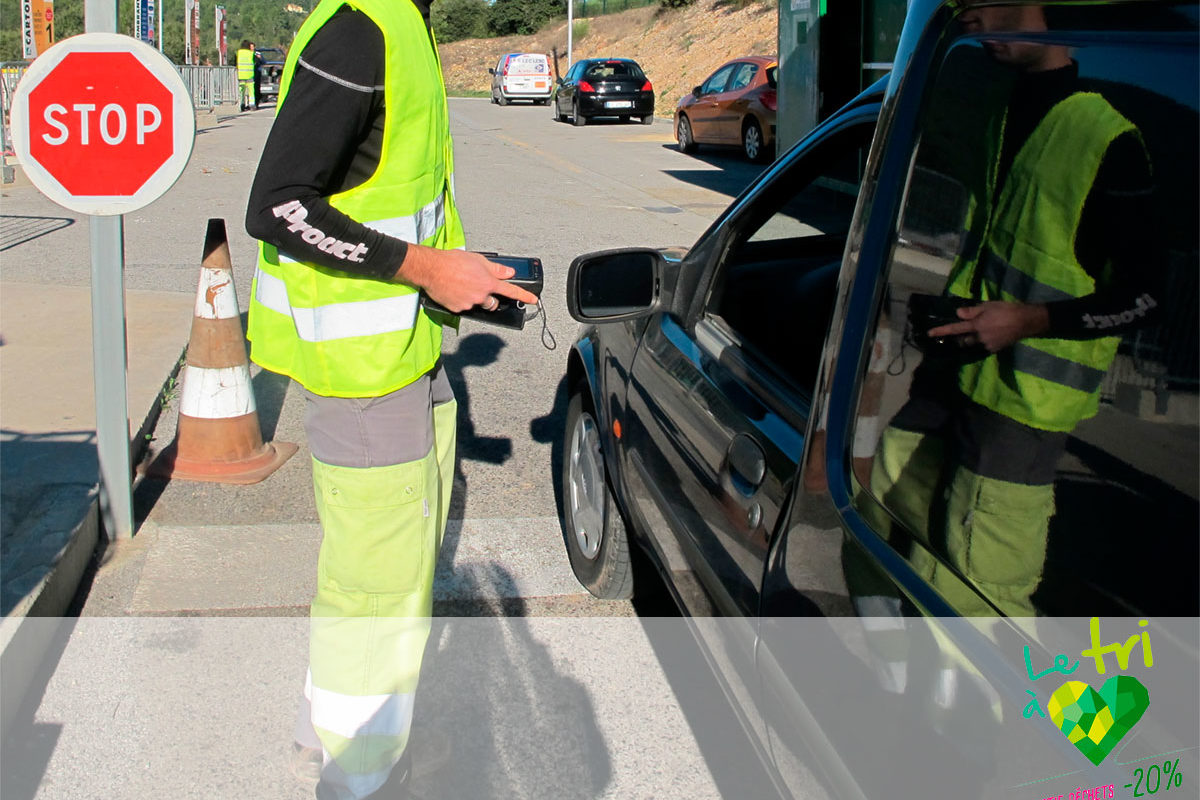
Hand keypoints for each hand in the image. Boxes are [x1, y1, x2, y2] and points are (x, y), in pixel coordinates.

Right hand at [394, 246, 538, 312]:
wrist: (431, 269)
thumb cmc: (452, 261)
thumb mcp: (478, 260)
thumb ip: (496, 268)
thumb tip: (509, 272)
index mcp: (488, 282)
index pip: (512, 291)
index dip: (525, 296)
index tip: (534, 300)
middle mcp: (481, 295)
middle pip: (493, 303)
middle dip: (489, 298)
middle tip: (477, 287)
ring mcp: (470, 304)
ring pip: (478, 305)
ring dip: (474, 298)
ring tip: (462, 286)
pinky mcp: (458, 309)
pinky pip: (464, 308)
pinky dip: (461, 301)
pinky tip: (454, 291)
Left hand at [927, 301, 1048, 352]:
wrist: (1026, 321)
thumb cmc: (1007, 310)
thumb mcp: (988, 306)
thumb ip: (972, 311)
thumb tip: (958, 314)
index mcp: (976, 325)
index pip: (955, 328)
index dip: (941, 331)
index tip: (929, 333)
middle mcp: (979, 337)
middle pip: (963, 341)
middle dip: (960, 338)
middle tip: (963, 331)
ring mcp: (987, 345)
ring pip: (974, 344)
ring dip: (972, 340)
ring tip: (981, 332)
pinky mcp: (995, 349)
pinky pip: (984, 346)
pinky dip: (983, 342)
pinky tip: (991, 335)